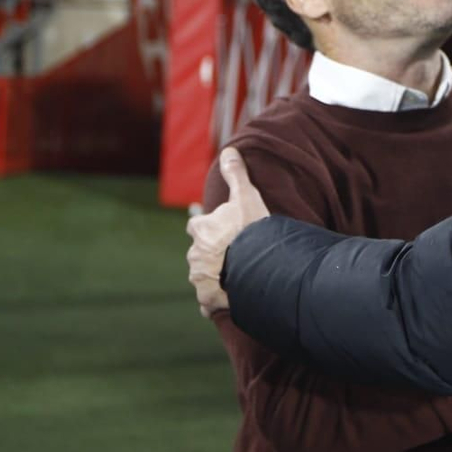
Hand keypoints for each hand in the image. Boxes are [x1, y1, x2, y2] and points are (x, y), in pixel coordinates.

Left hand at [185, 147, 268, 318]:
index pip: (196, 224)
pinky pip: (208, 301)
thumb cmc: (250, 230)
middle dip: (209, 253)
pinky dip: (214, 302)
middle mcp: (195, 254)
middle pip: (198, 252)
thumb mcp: (246, 196)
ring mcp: (200, 278)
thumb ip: (237, 174)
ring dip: (212, 277)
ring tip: (232, 278)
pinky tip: (225, 301)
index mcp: (201, 229)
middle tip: (230, 254)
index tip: (217, 228)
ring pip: (201, 276)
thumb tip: (229, 149)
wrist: (256, 266)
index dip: (206, 225)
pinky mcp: (208, 298)